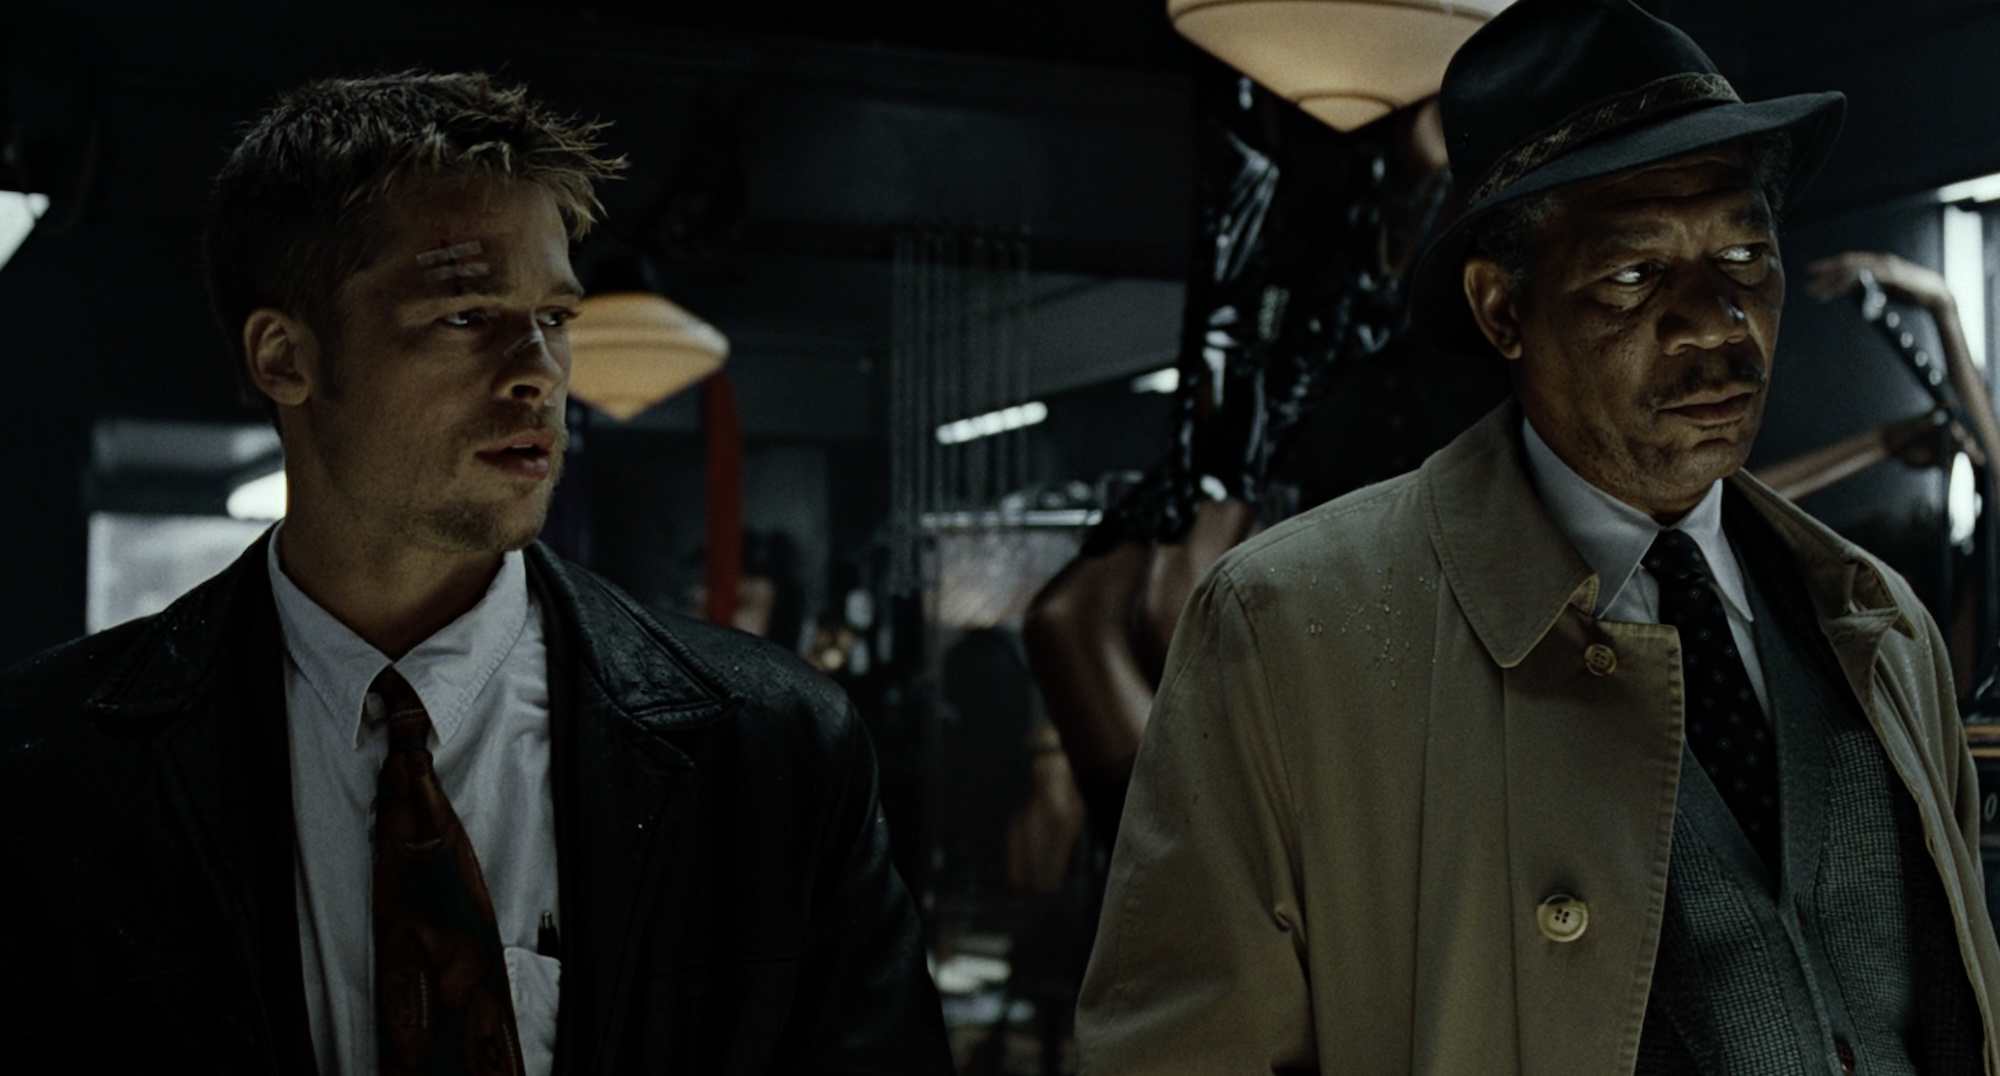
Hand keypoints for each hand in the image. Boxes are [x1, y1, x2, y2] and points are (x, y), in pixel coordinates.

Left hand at [1805, 251, 1954, 311]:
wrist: (1937, 296)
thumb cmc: (1912, 293)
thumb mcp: (1885, 289)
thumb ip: (1868, 286)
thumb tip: (1848, 289)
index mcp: (1879, 263)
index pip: (1850, 261)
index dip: (1830, 266)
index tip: (1813, 273)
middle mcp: (1880, 261)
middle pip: (1846, 263)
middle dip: (1825, 272)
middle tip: (1808, 280)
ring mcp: (1886, 267)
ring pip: (1852, 270)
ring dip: (1831, 281)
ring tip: (1815, 291)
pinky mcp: (1891, 277)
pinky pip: (1865, 279)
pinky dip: (1848, 284)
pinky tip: (1835, 291)